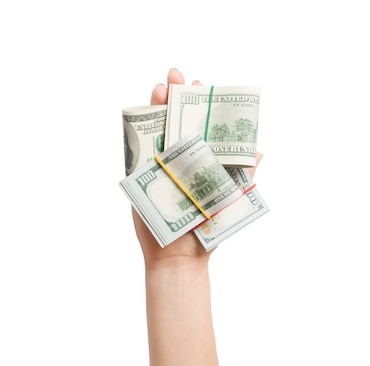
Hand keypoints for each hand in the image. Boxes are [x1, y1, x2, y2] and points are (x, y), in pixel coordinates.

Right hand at [132, 68, 261, 266]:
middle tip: (177, 76)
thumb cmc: (205, 229)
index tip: (201, 84)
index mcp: (200, 161)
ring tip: (160, 86)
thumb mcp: (228, 198)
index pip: (200, 125)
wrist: (177, 256)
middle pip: (176, 121)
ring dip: (157, 107)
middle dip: (176, 97)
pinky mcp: (140, 176)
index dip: (200, 104)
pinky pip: (137, 150)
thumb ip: (241, 175)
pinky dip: (137, 130)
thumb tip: (260, 152)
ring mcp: (158, 166)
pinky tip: (139, 112)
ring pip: (156, 130)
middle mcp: (179, 159)